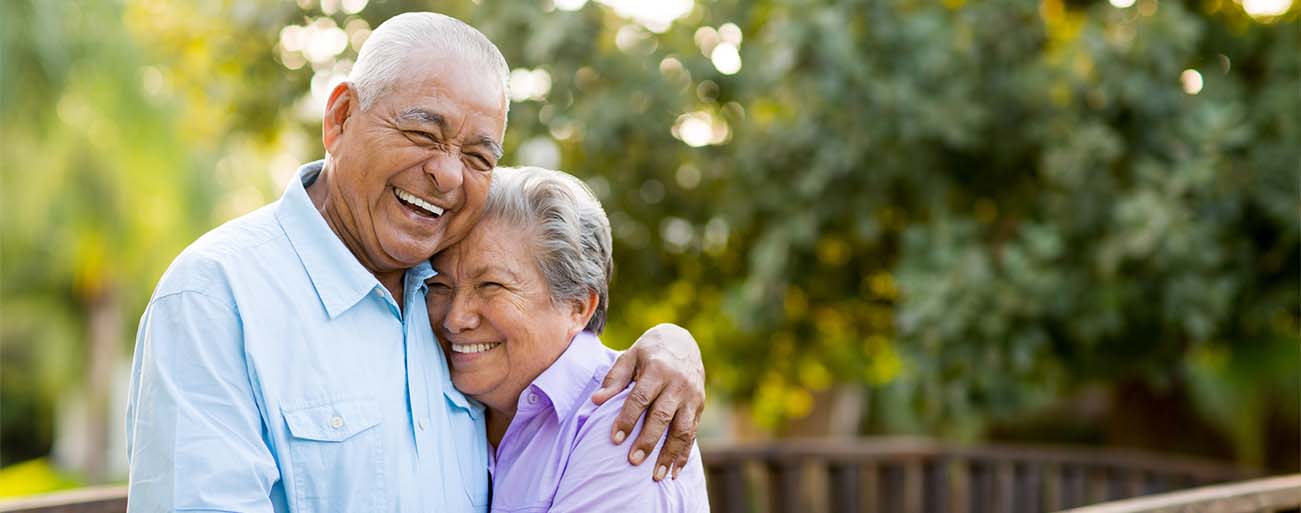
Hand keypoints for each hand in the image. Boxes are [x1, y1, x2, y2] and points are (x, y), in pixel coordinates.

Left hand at [591, 323, 705, 480]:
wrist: (683, 342)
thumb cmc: (649, 352)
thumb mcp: (630, 357)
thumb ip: (614, 379)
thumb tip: (596, 401)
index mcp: (657, 369)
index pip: (640, 397)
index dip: (628, 418)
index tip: (614, 439)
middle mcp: (678, 383)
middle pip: (662, 416)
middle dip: (648, 441)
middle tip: (633, 461)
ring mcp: (692, 396)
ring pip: (682, 429)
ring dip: (670, 454)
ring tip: (656, 476)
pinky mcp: (700, 406)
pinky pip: (693, 434)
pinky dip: (684, 455)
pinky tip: (674, 472)